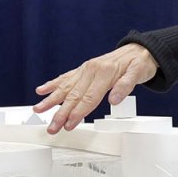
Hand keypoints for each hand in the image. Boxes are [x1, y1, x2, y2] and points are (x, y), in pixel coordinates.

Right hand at [33, 43, 158, 133]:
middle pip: (74, 95)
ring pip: (66, 87)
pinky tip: (42, 90)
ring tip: (38, 110)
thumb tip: (114, 100)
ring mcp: (86, 69)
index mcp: (104, 72)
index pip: (89, 97)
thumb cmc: (139, 63)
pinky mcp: (84, 69)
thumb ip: (126, 86)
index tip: (69, 125)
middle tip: (52, 127)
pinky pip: (66, 77)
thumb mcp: (138, 73)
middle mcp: (91, 69)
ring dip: (51, 100)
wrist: (139, 49)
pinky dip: (53, 84)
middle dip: (61, 113)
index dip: (78, 113)